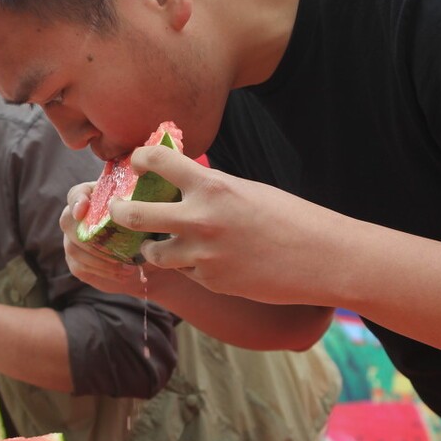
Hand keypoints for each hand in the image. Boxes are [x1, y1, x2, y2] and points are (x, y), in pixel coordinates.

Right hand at [59, 180, 157, 294]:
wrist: (149, 257)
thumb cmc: (151, 228)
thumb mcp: (152, 214)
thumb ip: (145, 206)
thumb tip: (146, 209)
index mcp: (95, 196)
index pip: (76, 193)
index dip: (77, 201)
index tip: (83, 211)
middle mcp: (78, 216)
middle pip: (68, 222)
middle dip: (90, 238)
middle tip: (114, 249)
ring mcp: (73, 239)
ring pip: (73, 248)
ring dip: (100, 258)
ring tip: (126, 264)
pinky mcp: (76, 261)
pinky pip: (80, 266)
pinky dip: (103, 271)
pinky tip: (123, 273)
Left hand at [108, 145, 343, 305]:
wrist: (324, 258)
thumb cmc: (290, 218)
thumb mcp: (245, 190)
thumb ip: (208, 188)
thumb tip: (176, 184)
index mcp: (211, 186)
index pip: (157, 161)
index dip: (140, 160)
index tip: (136, 164)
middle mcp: (200, 219)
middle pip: (133, 215)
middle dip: (118, 211)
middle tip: (116, 209)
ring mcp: (203, 254)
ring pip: (152, 252)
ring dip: (150, 247)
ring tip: (156, 243)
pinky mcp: (210, 281)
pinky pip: (183, 271)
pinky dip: (186, 265)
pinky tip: (205, 260)